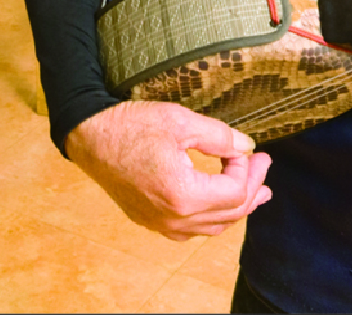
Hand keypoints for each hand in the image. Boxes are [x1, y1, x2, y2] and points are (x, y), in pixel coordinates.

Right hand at [67, 101, 272, 239]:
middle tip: (262, 166)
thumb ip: (220, 136)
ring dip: (236, 208)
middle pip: (229, 214)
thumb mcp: (180, 121)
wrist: (89, 137)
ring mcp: (160, 223)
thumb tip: (246, 147)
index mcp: (182, 194)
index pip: (235, 192)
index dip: (248, 170)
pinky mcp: (150, 221)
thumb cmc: (130, 126)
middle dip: (252, 189)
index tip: (250, 151)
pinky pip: (191, 230)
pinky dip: (211, 218)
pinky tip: (216, 205)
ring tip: (254, 192)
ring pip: (213, 227)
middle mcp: (173, 218)